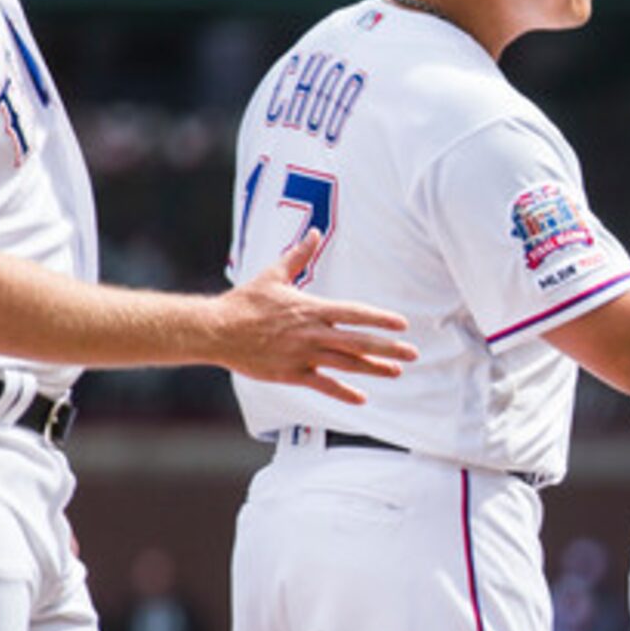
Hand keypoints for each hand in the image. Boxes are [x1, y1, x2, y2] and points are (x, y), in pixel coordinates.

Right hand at [214, 231, 417, 403]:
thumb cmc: (245, 302)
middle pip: (358, 342)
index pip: (355, 313)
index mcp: (311, 308)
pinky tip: (361, 398)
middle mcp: (312, 333)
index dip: (380, 319)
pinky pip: (322, 385)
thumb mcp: (274, 274)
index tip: (401, 324)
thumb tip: (314, 232)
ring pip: (346, 364)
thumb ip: (299, 255)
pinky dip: (343, 392)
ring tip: (396, 372)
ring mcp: (303, 355)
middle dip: (388, 348)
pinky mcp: (291, 373)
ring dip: (373, 369)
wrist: (216, 329)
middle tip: (412, 354)